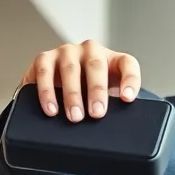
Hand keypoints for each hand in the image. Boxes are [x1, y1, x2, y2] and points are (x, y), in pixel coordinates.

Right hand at [21, 40, 141, 121]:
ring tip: (75, 116)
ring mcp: (67, 51)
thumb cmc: (92, 90)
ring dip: (72, 95)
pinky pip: (44, 73)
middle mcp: (91, 50)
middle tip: (97, 114)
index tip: (127, 99)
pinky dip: (47, 92)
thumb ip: (115, 103)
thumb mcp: (108, 94)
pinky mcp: (44, 58)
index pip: (128, 64)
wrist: (62, 82)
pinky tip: (51, 109)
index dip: (130, 81)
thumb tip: (114, 124)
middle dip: (97, 92)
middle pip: (96, 67)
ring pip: (70, 70)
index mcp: (113, 59)